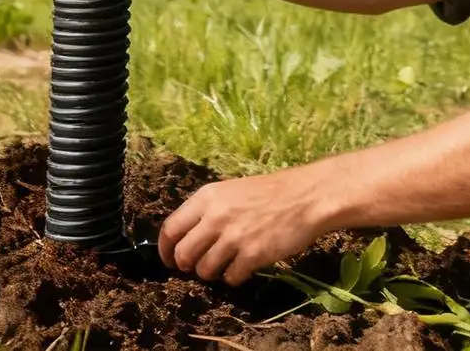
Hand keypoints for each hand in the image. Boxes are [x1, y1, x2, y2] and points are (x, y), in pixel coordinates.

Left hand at [156, 167, 333, 284]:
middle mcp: (215, 217)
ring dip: (212, 273)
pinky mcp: (252, 256)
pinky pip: (230, 278)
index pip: (170, 229)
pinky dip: (234, 277)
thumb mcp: (231, 191)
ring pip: (204, 270)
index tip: (169, 260)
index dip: (165, 250)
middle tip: (199, 265)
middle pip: (183, 255)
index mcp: (206, 197)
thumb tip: (187, 236)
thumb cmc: (268, 192)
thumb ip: (208, 211)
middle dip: (187, 266)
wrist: (304, 197)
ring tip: (225, 264)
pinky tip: (244, 266)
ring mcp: (233, 238)